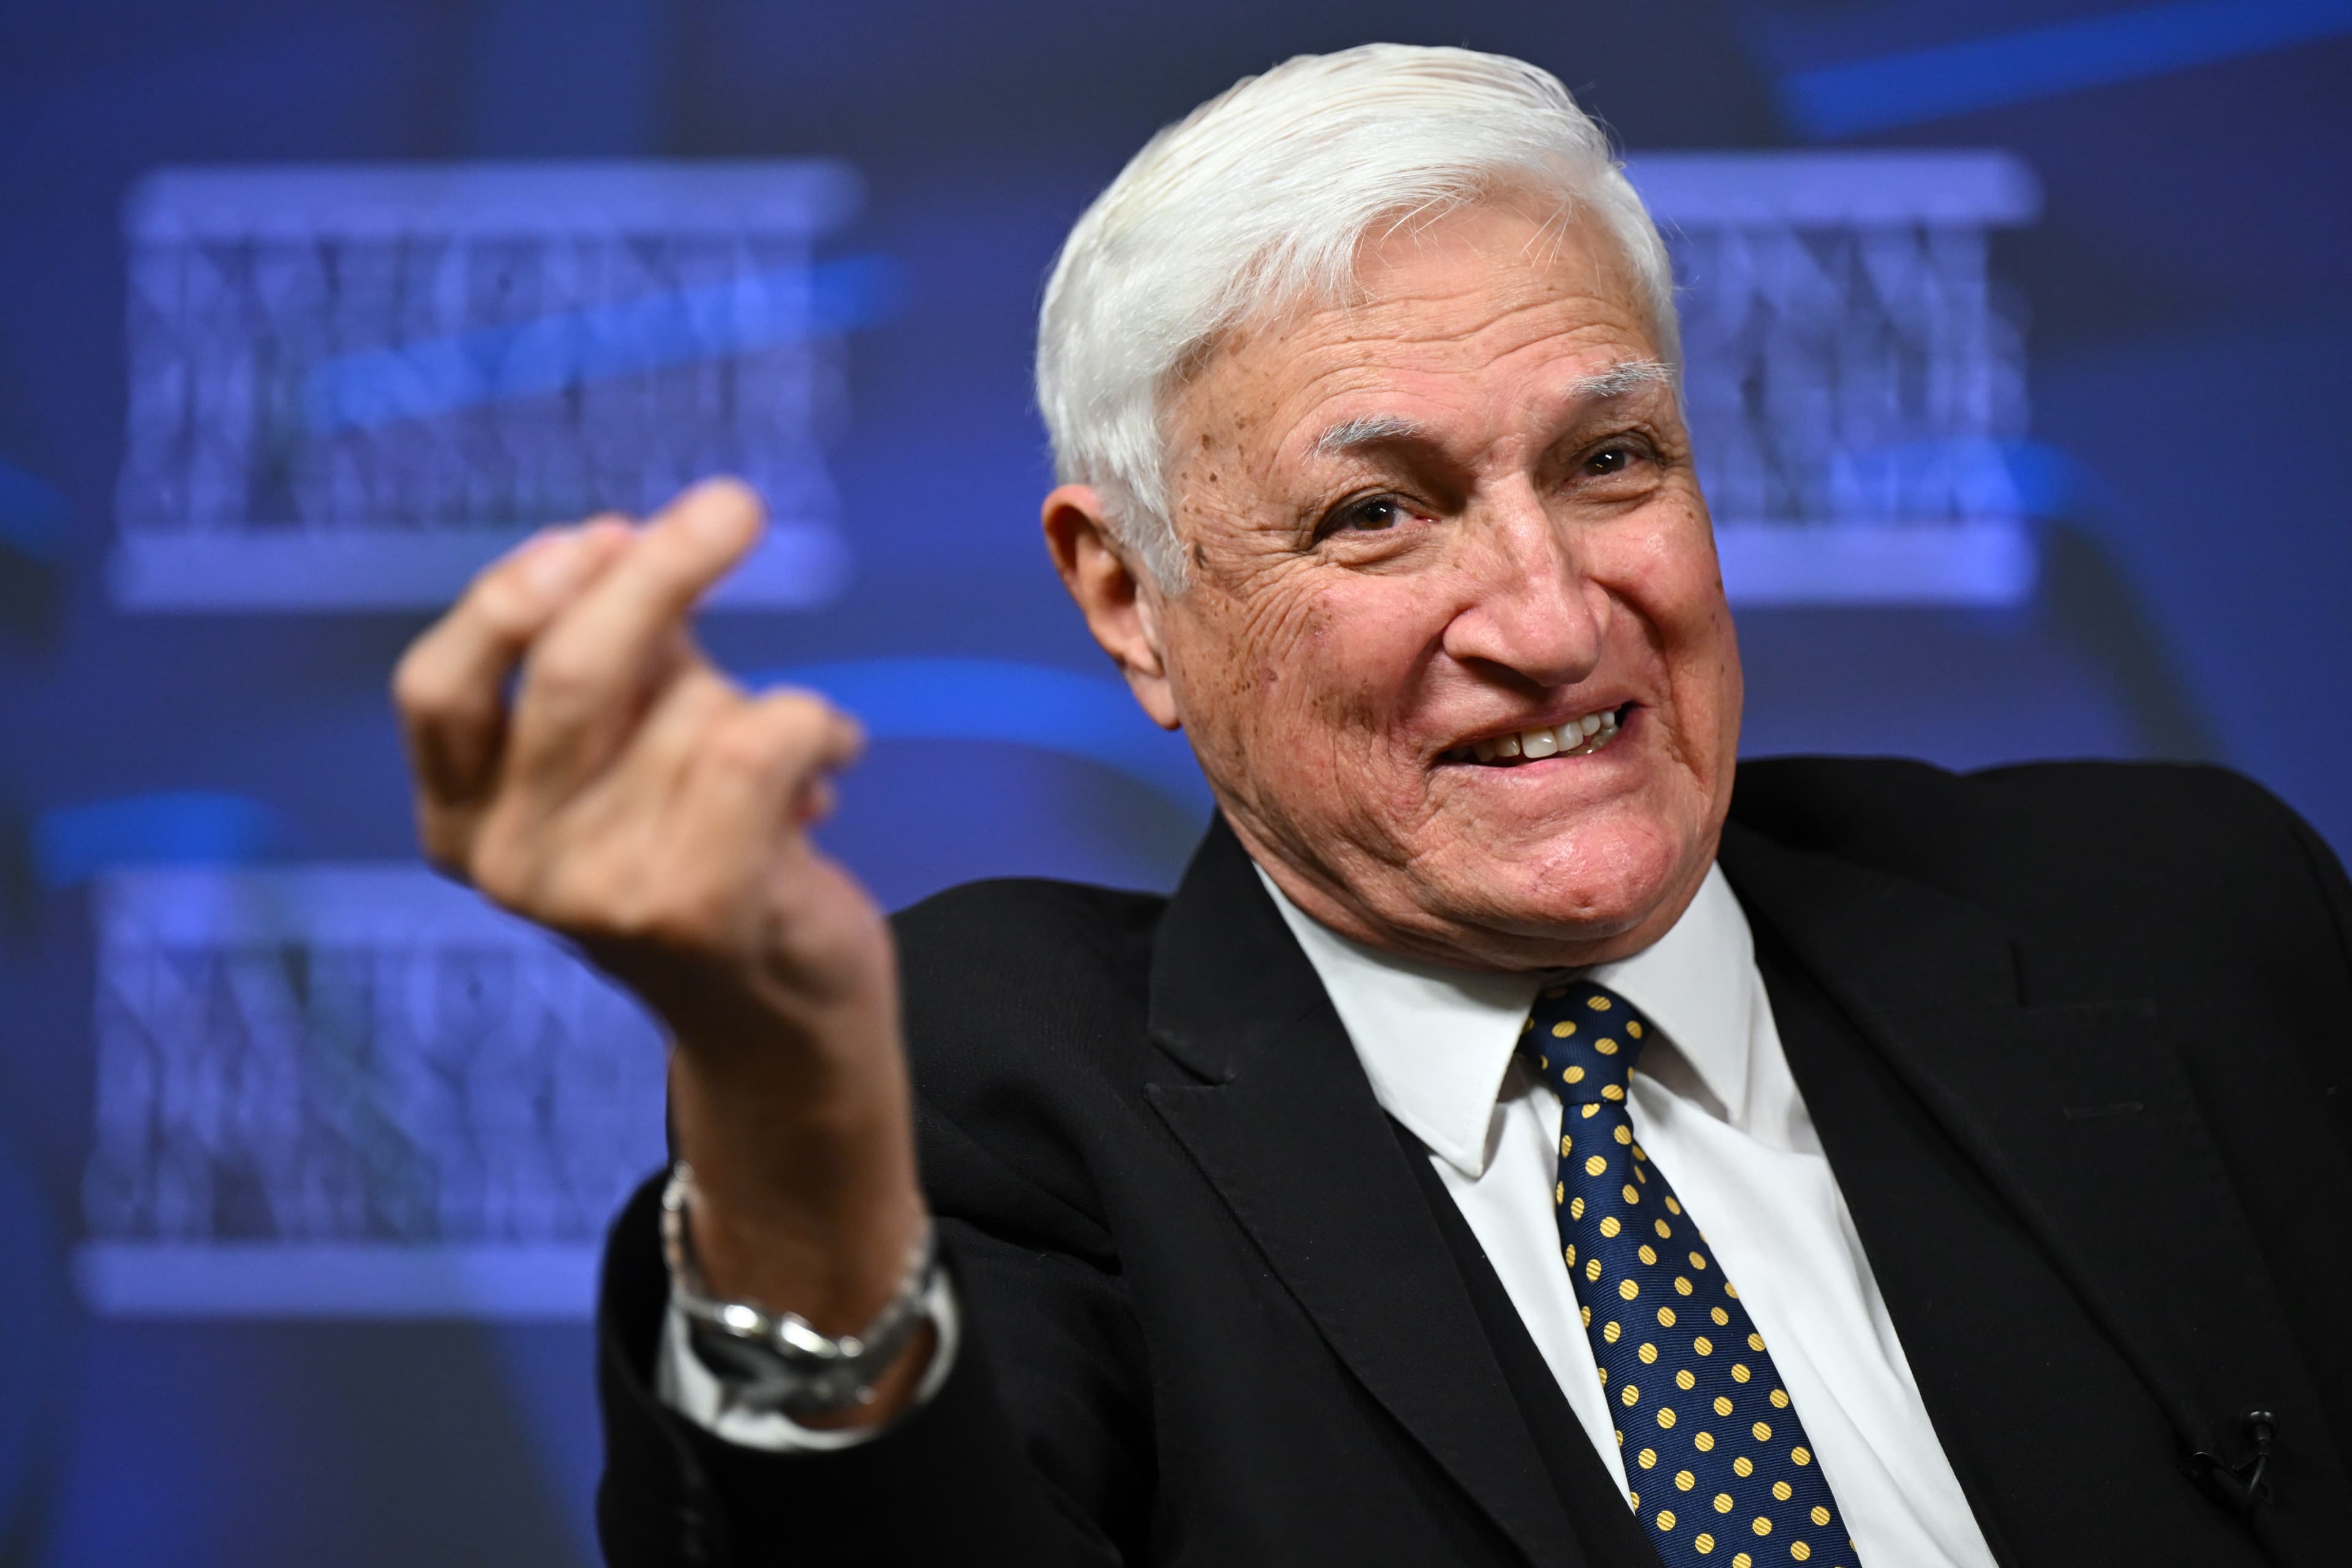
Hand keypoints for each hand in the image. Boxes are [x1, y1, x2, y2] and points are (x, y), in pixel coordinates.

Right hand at [392, 480, 931, 1418]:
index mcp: (462, 823)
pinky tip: (833, 761)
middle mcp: (509, 865)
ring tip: (791, 750)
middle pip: (567, 670)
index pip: (434, 687)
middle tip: (735, 507)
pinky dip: (819, 727)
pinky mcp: (692, 908)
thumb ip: (618, 666)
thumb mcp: (630, 758)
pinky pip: (761, 742)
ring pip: (690, 707)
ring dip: (762, 700)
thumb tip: (636, 543)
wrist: (782, 1028)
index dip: (512, 593)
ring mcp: (595, 894)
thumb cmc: (708, 863)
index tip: (601, 531)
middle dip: (660, 570)